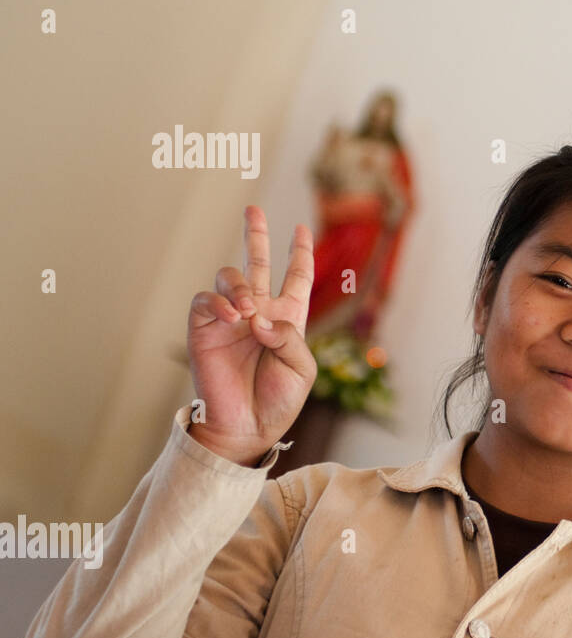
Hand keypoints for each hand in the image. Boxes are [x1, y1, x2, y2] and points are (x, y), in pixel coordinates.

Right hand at [185, 205, 316, 466]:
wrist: (246, 427)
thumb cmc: (278, 401)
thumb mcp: (301, 369)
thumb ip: (288, 337)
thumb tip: (258, 316)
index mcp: (287, 319)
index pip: (296, 278)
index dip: (300, 253)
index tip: (301, 230)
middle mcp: (258, 312)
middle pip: (258, 264)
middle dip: (256, 236)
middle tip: (254, 210)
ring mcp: (230, 319)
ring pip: (230, 277)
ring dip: (241, 285)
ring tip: (246, 309)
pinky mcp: (204, 329)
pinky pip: (206, 300)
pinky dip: (219, 302)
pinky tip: (232, 316)